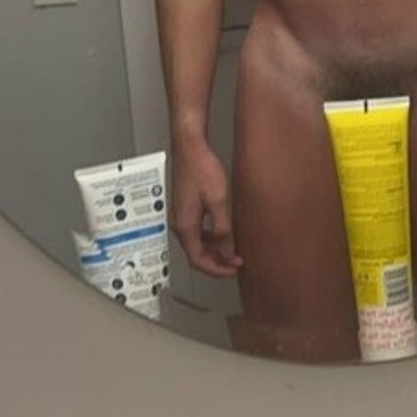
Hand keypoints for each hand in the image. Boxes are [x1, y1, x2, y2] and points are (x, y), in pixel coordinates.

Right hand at [169, 141, 242, 277]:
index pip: (199, 260)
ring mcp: (182, 216)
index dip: (218, 269)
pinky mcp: (186, 208)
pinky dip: (210, 239)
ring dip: (215, 251)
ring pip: (197, 244)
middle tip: (237, 262)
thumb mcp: (217, 201)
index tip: (235, 268)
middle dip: (217, 262)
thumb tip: (227, 251)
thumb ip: (222, 229)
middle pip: (196, 254)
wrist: (190, 147)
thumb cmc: (201, 168)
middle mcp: (180, 224)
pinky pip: (197, 232)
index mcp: (185, 226)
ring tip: (233, 251)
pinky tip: (223, 234)